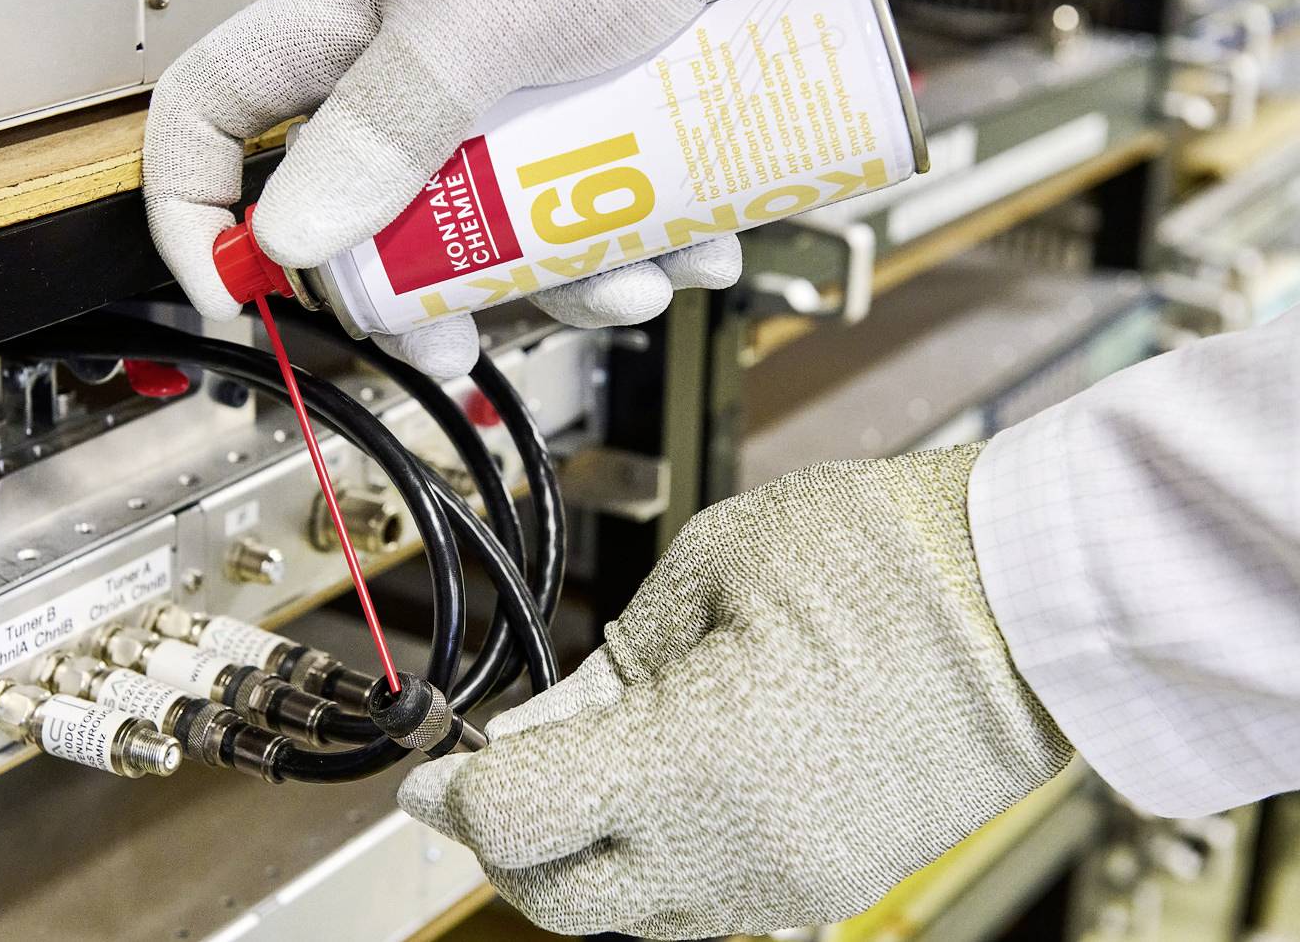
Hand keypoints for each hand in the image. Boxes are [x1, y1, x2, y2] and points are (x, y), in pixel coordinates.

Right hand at [144, 0, 841, 375]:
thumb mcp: (477, 20)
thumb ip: (385, 125)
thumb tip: (294, 241)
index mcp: (343, 31)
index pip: (214, 119)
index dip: (199, 212)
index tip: (239, 298)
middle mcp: (414, 77)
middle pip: (369, 219)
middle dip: (418, 295)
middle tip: (456, 341)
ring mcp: (509, 106)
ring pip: (498, 235)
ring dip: (567, 284)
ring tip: (638, 282)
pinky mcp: (596, 124)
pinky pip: (595, 216)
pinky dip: (646, 248)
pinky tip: (696, 247)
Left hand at [399, 444, 1071, 937]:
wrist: (1026, 597)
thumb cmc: (880, 558)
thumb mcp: (702, 575)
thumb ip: (598, 672)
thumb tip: (527, 730)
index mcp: (694, 760)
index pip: (516, 823)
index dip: (453, 796)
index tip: (437, 769)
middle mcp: (737, 851)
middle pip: (558, 899)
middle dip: (506, 840)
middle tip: (498, 771)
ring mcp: (789, 883)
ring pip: (630, 916)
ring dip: (583, 856)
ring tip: (589, 765)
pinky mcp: (829, 886)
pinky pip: (702, 907)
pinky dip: (655, 865)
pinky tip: (662, 789)